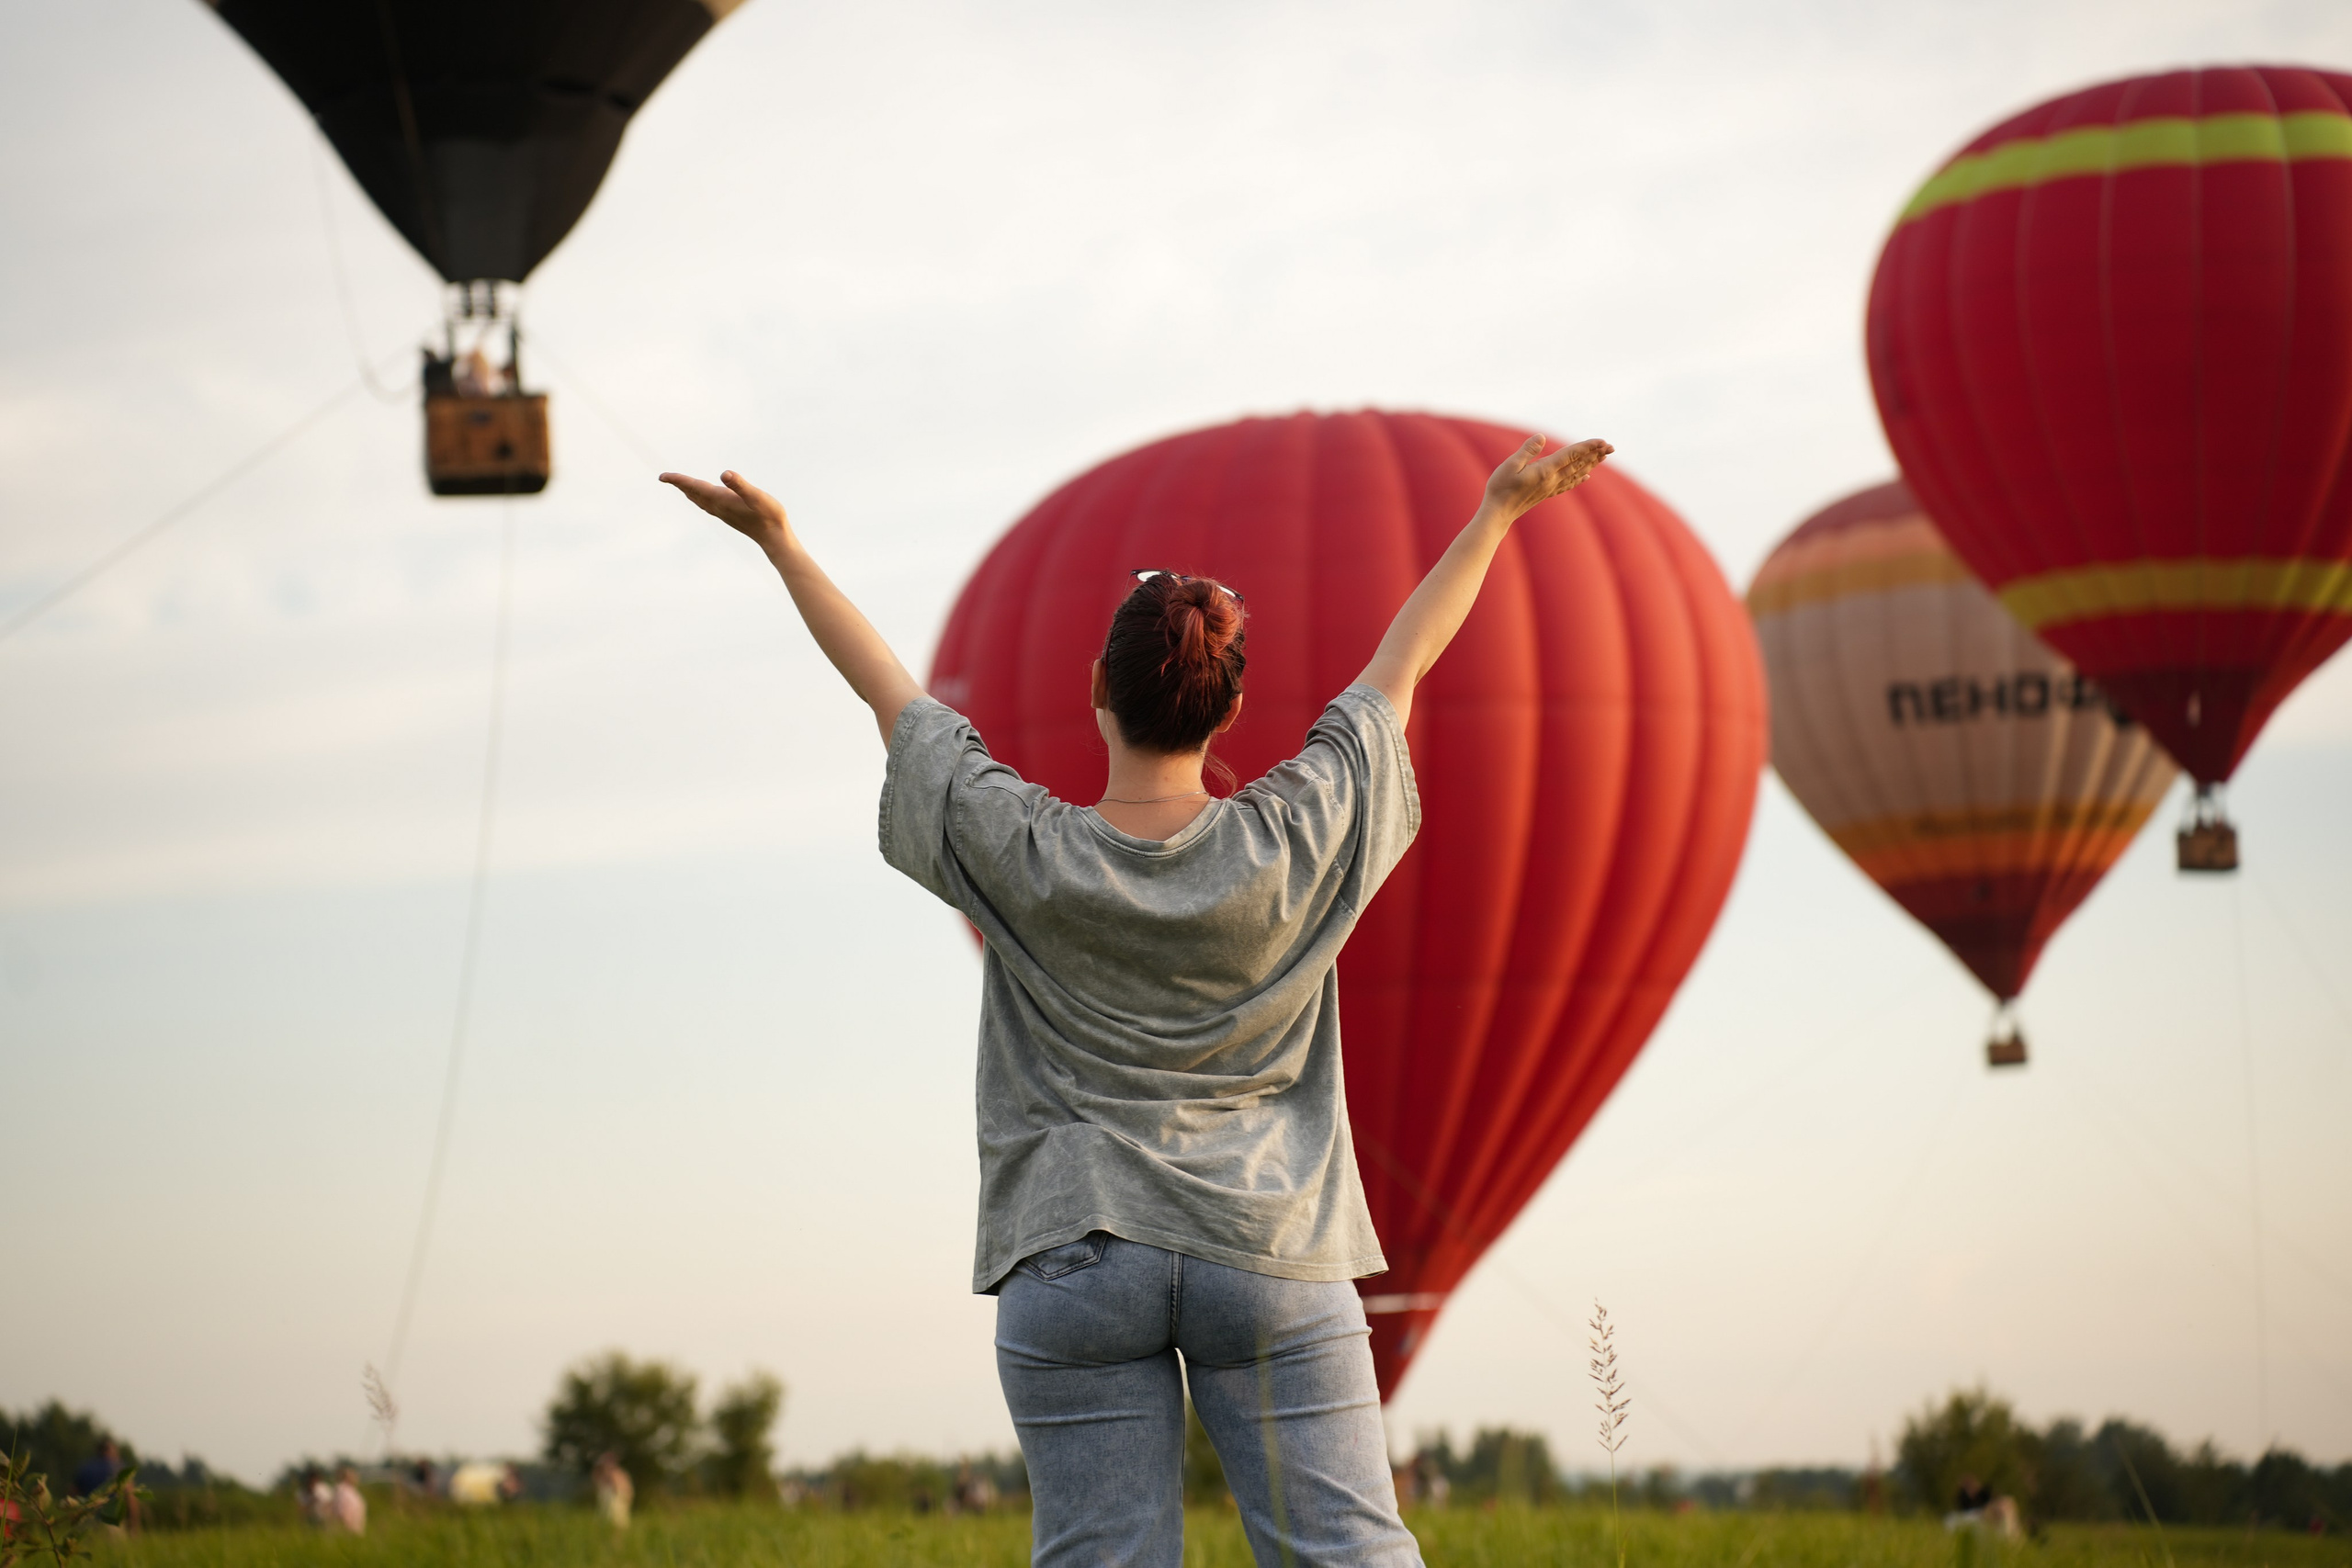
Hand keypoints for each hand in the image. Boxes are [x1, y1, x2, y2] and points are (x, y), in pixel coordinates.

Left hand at [660, 469, 794, 553]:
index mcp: (721, 500)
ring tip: (680, 485)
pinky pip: (708, 505)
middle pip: (693, 494)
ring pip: (700, 501)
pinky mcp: (730, 515)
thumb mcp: (757, 497)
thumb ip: (741, 485)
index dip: (678, 480)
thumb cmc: (770, 516)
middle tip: (664, 478)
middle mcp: (719, 507)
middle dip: (679, 484)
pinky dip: (700, 498)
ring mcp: (723, 513)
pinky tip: (704, 498)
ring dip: (689, 492)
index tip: (662, 476)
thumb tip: (724, 474)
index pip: (695, 487)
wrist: (775, 538)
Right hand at [1480, 435, 1613, 519]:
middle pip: (1578, 464)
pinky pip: (1567, 484)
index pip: (1570, 455)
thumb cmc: (1500, 489)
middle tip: (1611, 447)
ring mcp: (1550, 488)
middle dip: (1595, 454)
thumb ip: (1527, 451)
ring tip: (1603, 457)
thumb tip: (1542, 437)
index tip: (1602, 441)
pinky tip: (1586, 477)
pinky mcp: (1546, 493)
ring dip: (1591, 464)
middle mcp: (1551, 480)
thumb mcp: (1509, 465)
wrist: (1498, 514)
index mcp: (1544, 471)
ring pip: (1576, 474)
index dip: (1587, 446)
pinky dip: (1579, 478)